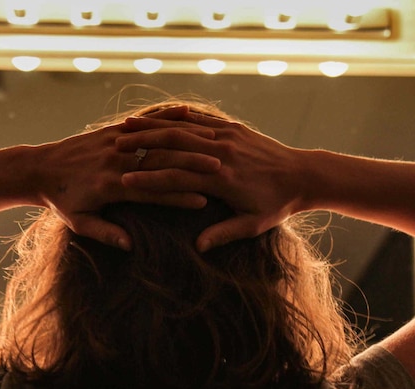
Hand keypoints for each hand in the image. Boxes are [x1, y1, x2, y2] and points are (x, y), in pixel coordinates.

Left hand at [32, 109, 220, 249]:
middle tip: (220, 169)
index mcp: (111, 186)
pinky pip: (144, 121)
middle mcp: (115, 160)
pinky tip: (188, 113)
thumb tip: (130, 245)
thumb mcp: (79, 222)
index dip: (178, 197)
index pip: (152, 192)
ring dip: (186, 140)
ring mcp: (114, 141)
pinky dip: (165, 116)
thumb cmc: (61, 200)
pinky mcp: (112, 129)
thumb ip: (105, 233)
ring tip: (214, 143)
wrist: (39, 167)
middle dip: (191, 165)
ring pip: (156, 139)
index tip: (203, 202)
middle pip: (160, 162)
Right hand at [118, 112, 309, 251]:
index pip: (177, 177)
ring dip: (152, 127)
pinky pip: (198, 118)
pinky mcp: (232, 127)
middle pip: (174, 146)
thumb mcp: (253, 224)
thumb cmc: (277, 205)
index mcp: (223, 179)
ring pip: (183, 127)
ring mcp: (228, 136)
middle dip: (141, 146)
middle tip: (111, 148)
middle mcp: (223, 153)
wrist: (303, 174)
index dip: (148, 180)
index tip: (122, 183)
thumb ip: (224, 233)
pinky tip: (154, 117)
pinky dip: (174, 117)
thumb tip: (197, 246)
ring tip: (123, 127)